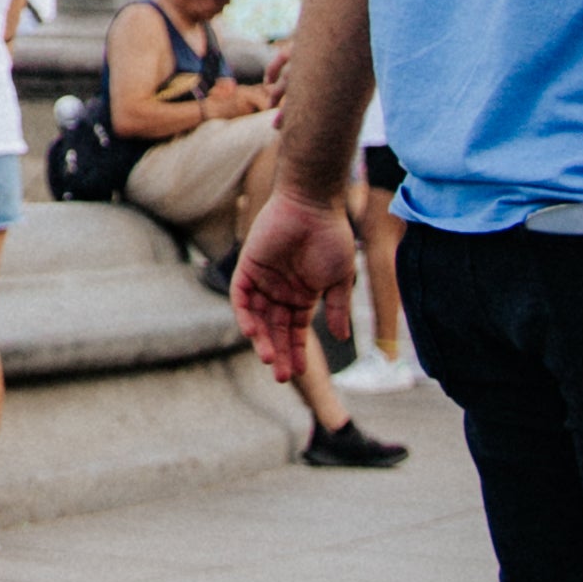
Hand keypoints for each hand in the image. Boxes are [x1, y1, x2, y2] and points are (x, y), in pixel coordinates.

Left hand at [231, 183, 350, 386]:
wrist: (313, 205)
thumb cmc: (331, 238)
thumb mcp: (339, 279)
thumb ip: (337, 308)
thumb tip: (341, 338)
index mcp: (303, 296)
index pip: (295, 331)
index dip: (295, 351)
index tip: (297, 372)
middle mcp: (281, 291)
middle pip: (275, 329)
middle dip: (278, 352)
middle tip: (281, 376)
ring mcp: (263, 280)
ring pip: (258, 318)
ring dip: (261, 339)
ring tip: (268, 359)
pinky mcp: (247, 267)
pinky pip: (241, 297)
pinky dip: (245, 314)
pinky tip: (253, 331)